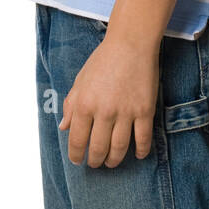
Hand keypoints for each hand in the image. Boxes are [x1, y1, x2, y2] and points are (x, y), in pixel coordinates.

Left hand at [60, 34, 159, 167]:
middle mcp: (103, 111)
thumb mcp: (80, 81)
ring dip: (114, 160)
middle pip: (98, 148)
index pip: (77, 139)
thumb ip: (71, 105)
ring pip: (119, 148)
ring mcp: (125, 112)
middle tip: (95, 164)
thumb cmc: (102, 61)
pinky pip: (143, 139)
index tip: (77, 161)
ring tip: (111, 162)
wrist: (130, 45)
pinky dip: (140, 151)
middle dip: (95, 161)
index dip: (76, 154)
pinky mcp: (145, 111)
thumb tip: (64, 127)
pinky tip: (138, 154)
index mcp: (84, 104)